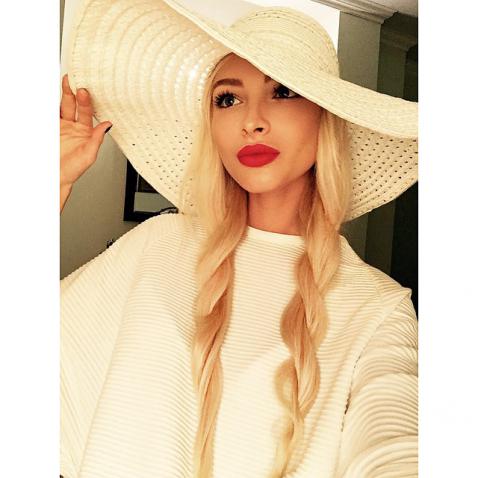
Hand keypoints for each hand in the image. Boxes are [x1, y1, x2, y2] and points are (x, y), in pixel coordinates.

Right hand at [60, 73, 111, 210]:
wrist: (56, 177)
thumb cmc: (74, 170)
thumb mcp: (89, 155)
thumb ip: (97, 138)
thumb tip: (107, 125)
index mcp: (86, 131)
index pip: (87, 112)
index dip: (86, 102)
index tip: (85, 92)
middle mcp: (74, 126)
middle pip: (74, 105)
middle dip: (74, 93)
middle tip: (75, 82)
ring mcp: (61, 126)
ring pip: (63, 106)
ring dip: (64, 95)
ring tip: (66, 83)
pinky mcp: (51, 128)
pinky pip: (51, 114)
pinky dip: (51, 105)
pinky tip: (53, 96)